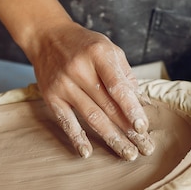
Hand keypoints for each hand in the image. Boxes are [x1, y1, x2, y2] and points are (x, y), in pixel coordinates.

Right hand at [27, 22, 153, 159]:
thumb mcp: (108, 49)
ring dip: (111, 138)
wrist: (46, 36)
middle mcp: (80, 69)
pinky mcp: (51, 97)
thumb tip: (141, 103)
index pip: (118, 87)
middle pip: (108, 106)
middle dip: (128, 130)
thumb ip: (125, 75)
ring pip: (91, 117)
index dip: (132, 109)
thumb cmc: (83, 45)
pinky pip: (66, 121)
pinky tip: (87, 152)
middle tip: (144, 148)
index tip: (143, 128)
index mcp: (99, 54)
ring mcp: (64, 84)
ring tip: (127, 153)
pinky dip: (77, 138)